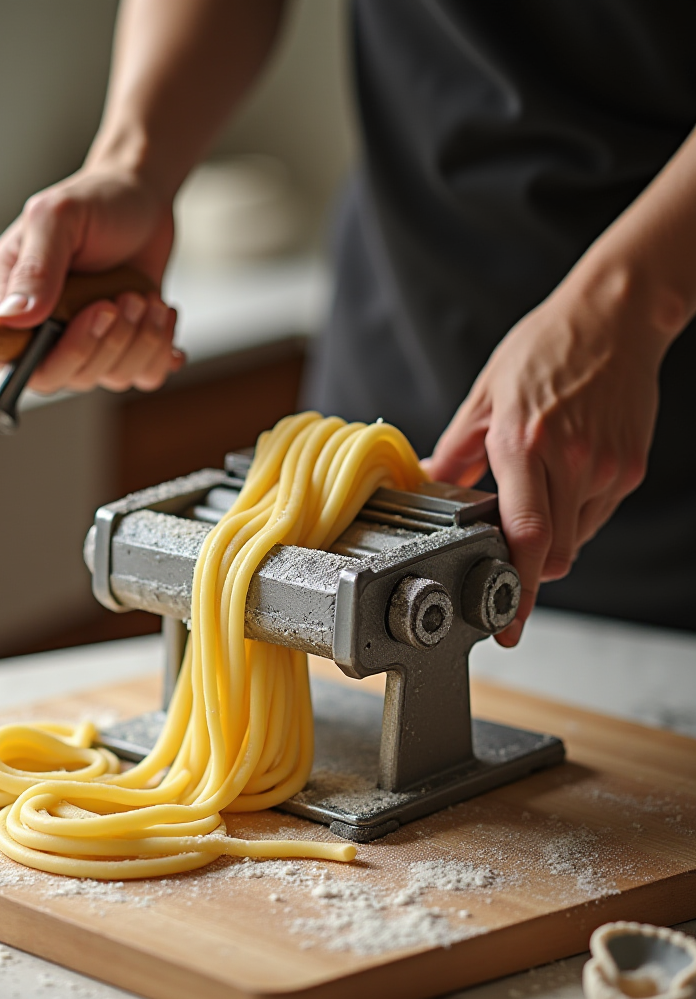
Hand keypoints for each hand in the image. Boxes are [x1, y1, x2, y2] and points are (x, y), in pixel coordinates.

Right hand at [0, 165, 183, 393]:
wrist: (143, 197)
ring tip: (144, 298)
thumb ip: (34, 269)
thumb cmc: (95, 201)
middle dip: (100, 344)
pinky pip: (145, 374)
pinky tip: (161, 312)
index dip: (33, 364)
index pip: (9, 362)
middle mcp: (52, 333)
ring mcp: (93, 344)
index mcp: (19, 306)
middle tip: (121, 301)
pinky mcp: (129, 347)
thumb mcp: (57, 219)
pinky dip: (160, 347)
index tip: (72, 322)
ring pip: (110, 378)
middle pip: (64, 378)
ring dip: (138, 340)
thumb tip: (11, 318)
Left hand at [424, 271, 666, 646]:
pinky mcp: (629, 467)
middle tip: (507, 568)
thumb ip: (454, 451)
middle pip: (554, 554)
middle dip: (529, 572)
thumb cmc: (543, 350)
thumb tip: (425, 485)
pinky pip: (595, 515)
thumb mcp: (484, 397)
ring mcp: (605, 466)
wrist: (615, 318)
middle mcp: (569, 461)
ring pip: (575, 540)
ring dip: (550, 540)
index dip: (517, 590)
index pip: (525, 536)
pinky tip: (560, 482)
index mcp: (523, 444)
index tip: (507, 626)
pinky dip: (573, 515)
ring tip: (534, 497)